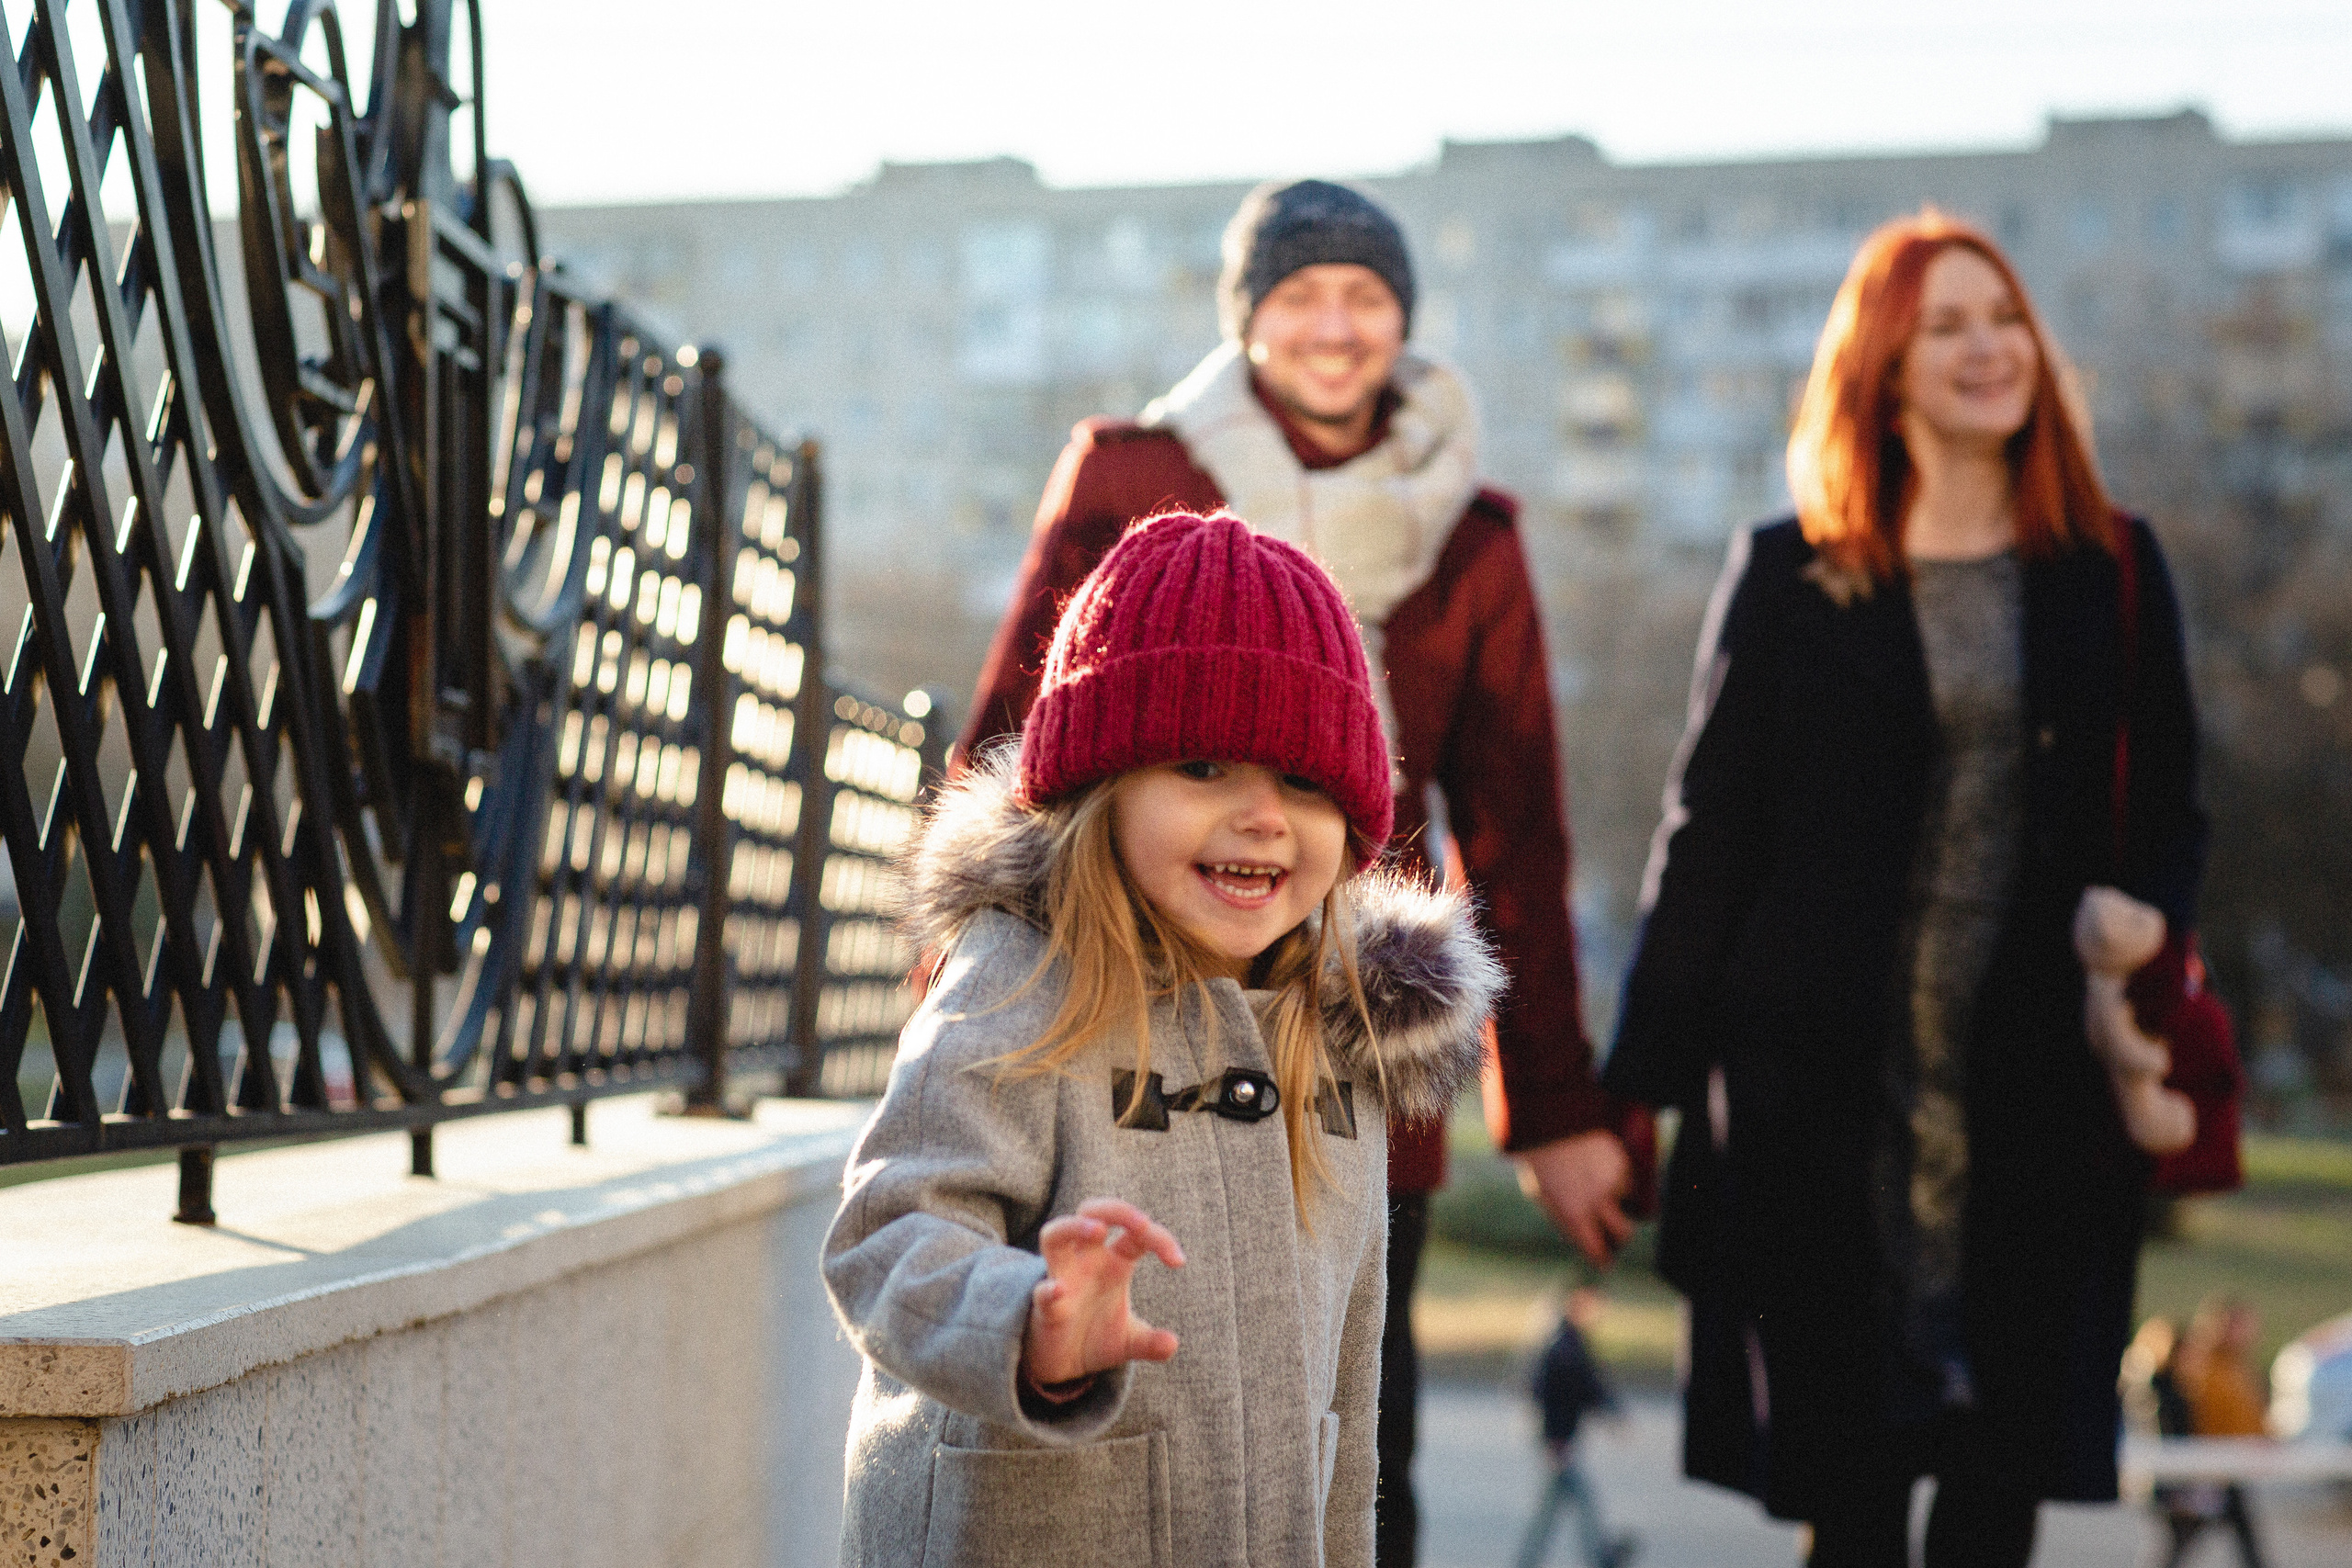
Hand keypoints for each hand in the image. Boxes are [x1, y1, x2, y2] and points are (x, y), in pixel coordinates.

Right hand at [1022, 1198, 1186, 1386]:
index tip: (1179, 1261)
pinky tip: (1060, 1290)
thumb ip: (1150, 1340)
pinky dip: (1049, 1290)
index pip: (1136, 1233)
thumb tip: (1171, 1344)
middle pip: (1093, 1212)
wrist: (1061, 1365)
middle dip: (1117, 1210)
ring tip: (1099, 1231)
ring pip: (1055, 1235)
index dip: (1159, 1238)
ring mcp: (1062, 1278)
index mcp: (1113, 1262)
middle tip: (1142, 1223)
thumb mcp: (1129, 1340)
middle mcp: (1086, 1261)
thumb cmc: (1094, 1337)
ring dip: (1075, 1226)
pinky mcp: (1044, 1307)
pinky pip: (1042, 1291)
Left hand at [1515, 1130, 1633, 1266]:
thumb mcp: (1545, 1197)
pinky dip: (1618, 1173)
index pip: (1599, 1252)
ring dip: (1618, 1194)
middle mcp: (1598, 1202)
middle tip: (1613, 1230)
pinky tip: (1598, 1162)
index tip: (1604, 1258)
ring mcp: (1614, 1180)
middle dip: (1621, 1235)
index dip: (1602, 1258)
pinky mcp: (1623, 1161)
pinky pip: (1628, 1175)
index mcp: (1574, 1217)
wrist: (1545, 1124)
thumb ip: (1569, 1219)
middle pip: (1625, 1233)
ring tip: (1594, 1177)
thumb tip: (1590, 1239)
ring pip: (1628, 1199)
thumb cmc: (1542, 1164)